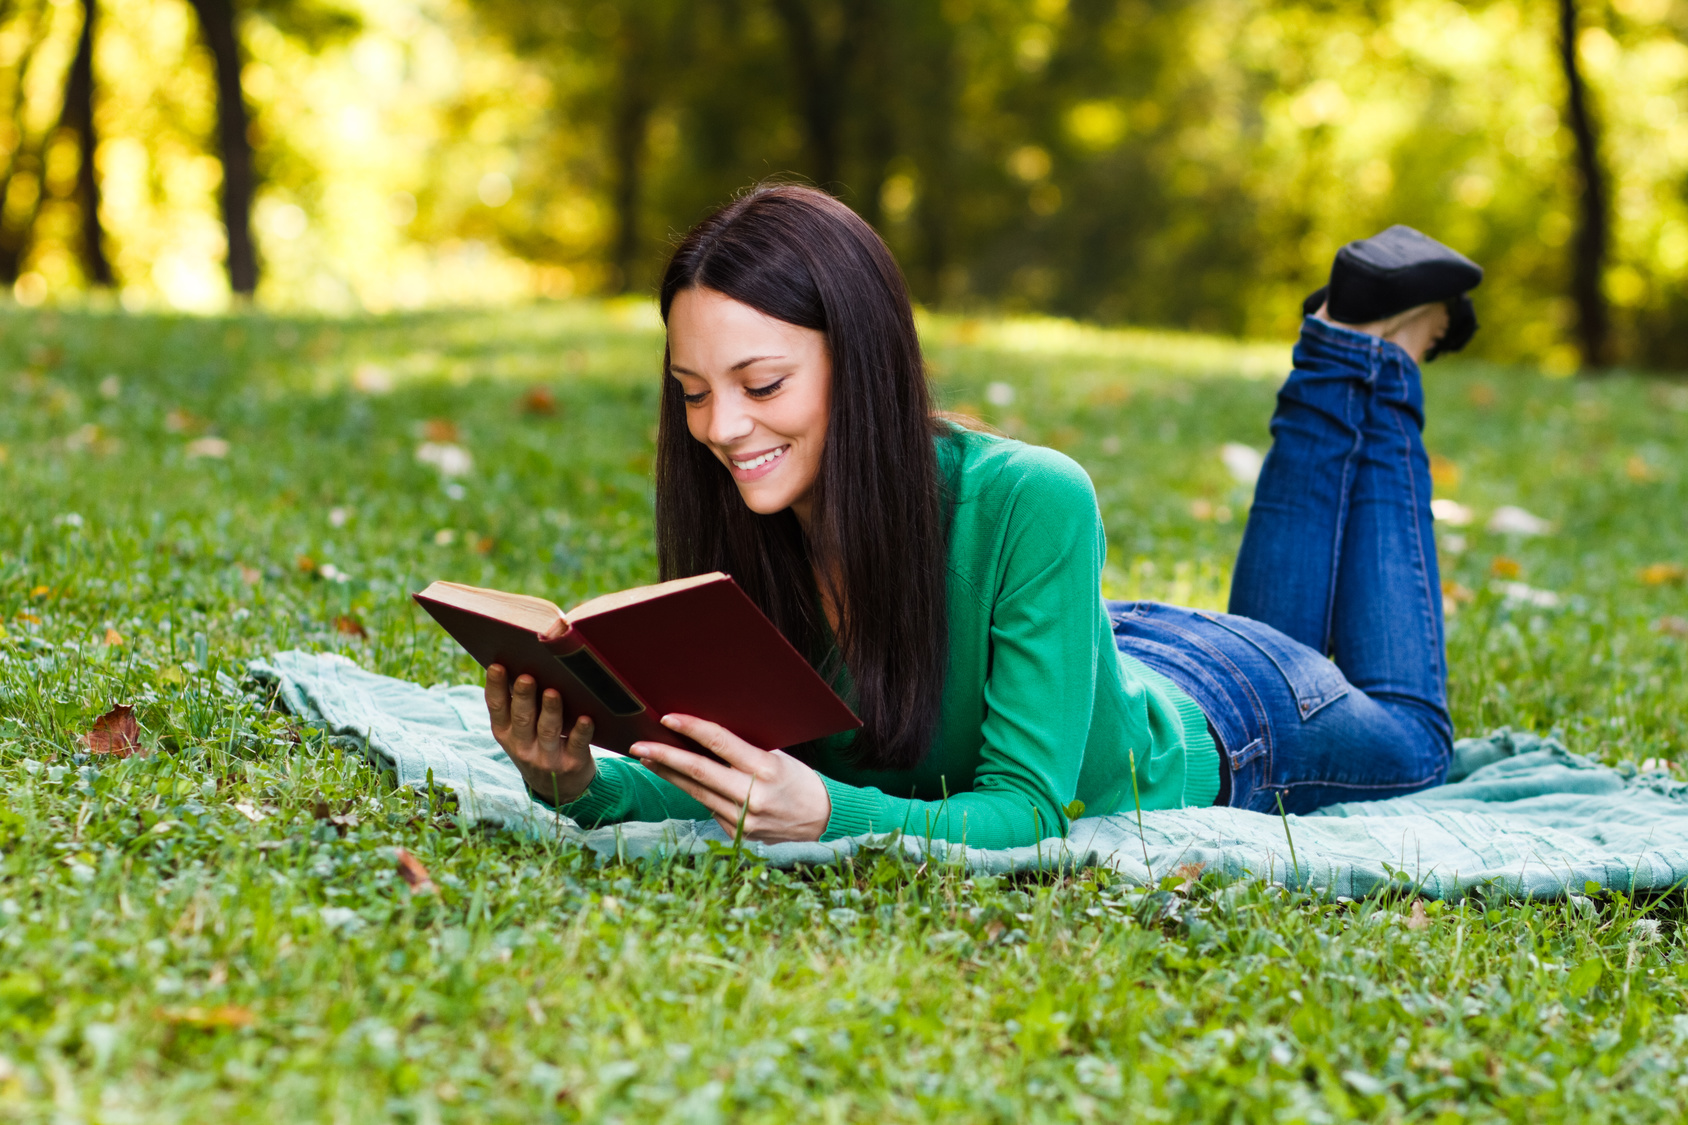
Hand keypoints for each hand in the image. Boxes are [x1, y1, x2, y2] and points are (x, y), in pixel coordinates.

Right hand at [484, 665, 595, 804]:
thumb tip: (522, 662)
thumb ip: (518, 705)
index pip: (497, 708)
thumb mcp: (520, 732)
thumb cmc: (538, 744)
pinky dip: (582, 732)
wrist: (560, 788)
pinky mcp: (572, 763)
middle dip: (524, 697)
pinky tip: (586, 718)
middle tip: (526, 677)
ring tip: (552, 692)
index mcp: (506, 733)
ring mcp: (547, 757)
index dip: (495, 687)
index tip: (497, 666)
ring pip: (548, 731)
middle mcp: (523, 746)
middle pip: (522, 718)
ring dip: (551, 711)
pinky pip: (577, 745)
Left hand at [630, 715, 830, 842]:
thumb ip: (745, 752)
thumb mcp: (778, 759)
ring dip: (668, 774)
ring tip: (648, 758)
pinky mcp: (737, 834)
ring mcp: (743, 819)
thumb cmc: (799, 781)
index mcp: (765, 768)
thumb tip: (704, 737)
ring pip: (695, 792)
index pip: (720, 743)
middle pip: (698, 771)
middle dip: (664, 756)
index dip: (691, 729)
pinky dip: (693, 792)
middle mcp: (752, 795)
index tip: (667, 719)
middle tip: (639, 745)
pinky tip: (680, 780)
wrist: (822, 821)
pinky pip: (709, 808)